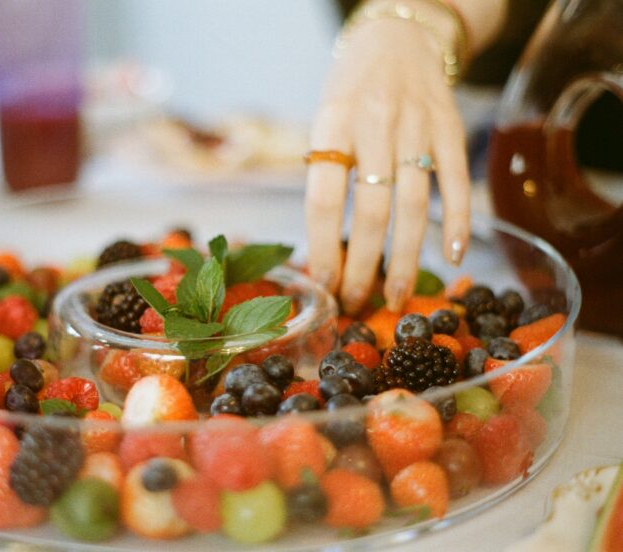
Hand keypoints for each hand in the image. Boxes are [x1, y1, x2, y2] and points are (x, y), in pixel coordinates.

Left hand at [305, 15, 469, 313]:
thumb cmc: (352, 87)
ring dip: (404, 259)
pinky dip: (458, 222)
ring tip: (395, 297)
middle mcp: (375, 123)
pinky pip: (455, 182)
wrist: (399, 37)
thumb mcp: (322, 119)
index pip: (325, 198)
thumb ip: (325, 173)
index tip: (324, 285)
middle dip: (364, 267)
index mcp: (332, 122)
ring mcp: (418, 126)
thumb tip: (323, 247)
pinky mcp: (451, 128)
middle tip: (357, 303)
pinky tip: (451, 257)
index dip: (324, 249)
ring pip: (415, 206)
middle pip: (372, 211)